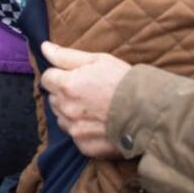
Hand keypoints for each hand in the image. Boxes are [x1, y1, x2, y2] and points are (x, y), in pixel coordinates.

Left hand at [39, 41, 131, 158]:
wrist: (149, 113)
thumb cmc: (125, 82)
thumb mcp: (98, 60)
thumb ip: (66, 55)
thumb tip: (44, 47)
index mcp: (67, 85)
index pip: (47, 78)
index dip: (59, 75)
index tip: (74, 76)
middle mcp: (66, 108)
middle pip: (53, 98)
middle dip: (64, 94)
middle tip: (88, 92)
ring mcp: (74, 129)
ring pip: (61, 117)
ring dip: (70, 112)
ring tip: (94, 108)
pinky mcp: (83, 145)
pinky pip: (74, 135)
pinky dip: (82, 129)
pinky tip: (99, 123)